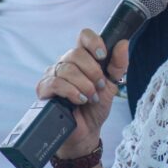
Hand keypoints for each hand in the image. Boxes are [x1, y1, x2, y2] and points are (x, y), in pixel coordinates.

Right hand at [37, 29, 129, 158]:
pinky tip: (78, 100)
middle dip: (92, 72)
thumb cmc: (96, 107)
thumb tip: (124, 43)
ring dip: (84, 85)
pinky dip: (71, 92)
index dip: (93, 42)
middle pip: (76, 53)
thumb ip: (118, 65)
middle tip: (98, 87)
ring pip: (67, 68)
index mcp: (82, 58)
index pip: (83, 36)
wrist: (86, 132)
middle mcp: (66, 63)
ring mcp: (53, 74)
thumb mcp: (111, 85)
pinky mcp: (44, 89)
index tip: (103, 56)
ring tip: (90, 97)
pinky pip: (56, 82)